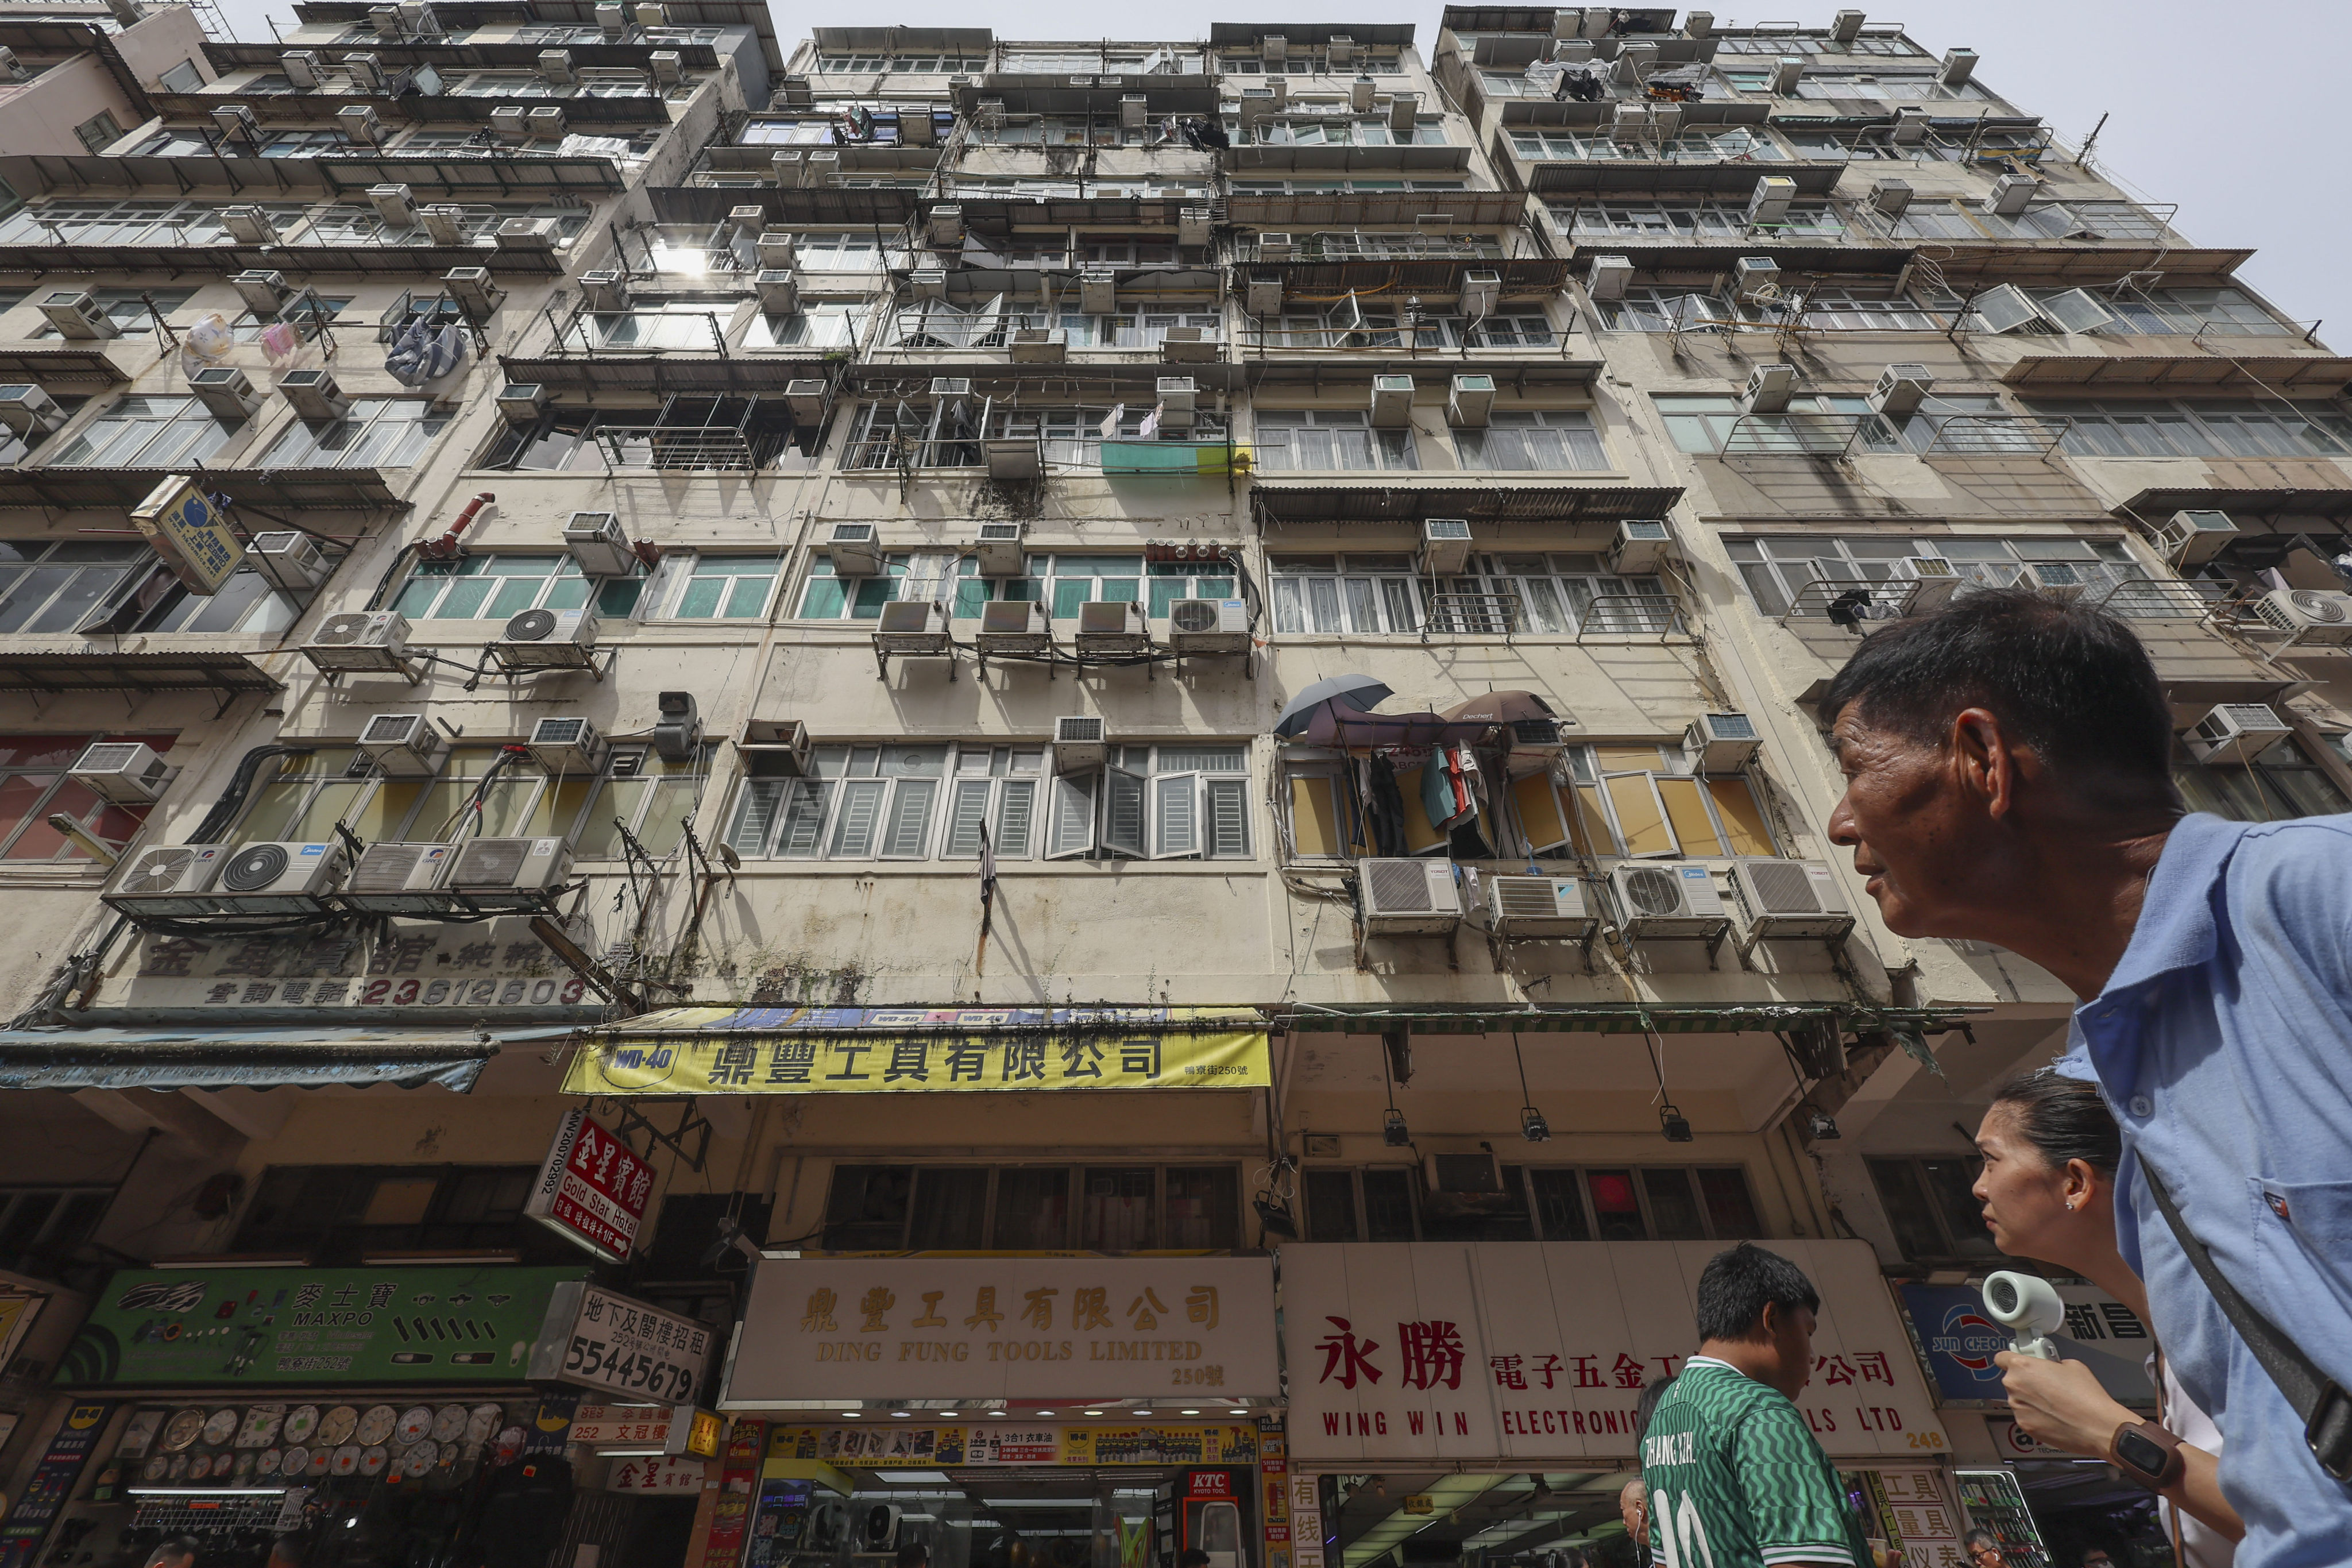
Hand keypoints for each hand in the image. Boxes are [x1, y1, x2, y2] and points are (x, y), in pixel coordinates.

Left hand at [1994, 1350, 2136, 1456]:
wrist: (2097, 1427)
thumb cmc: (2087, 1397)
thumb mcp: (2071, 1365)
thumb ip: (2052, 1363)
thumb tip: (2051, 1367)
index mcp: (2022, 1367)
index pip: (2002, 1358)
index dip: (2011, 1359)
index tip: (2019, 1361)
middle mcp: (2015, 1387)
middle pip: (2013, 1380)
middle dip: (2027, 1381)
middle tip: (2048, 1385)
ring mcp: (2018, 1408)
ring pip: (2019, 1399)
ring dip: (2031, 1400)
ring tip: (2056, 1403)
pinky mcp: (2025, 1426)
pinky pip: (2026, 1416)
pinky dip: (2036, 1416)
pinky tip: (2055, 1416)